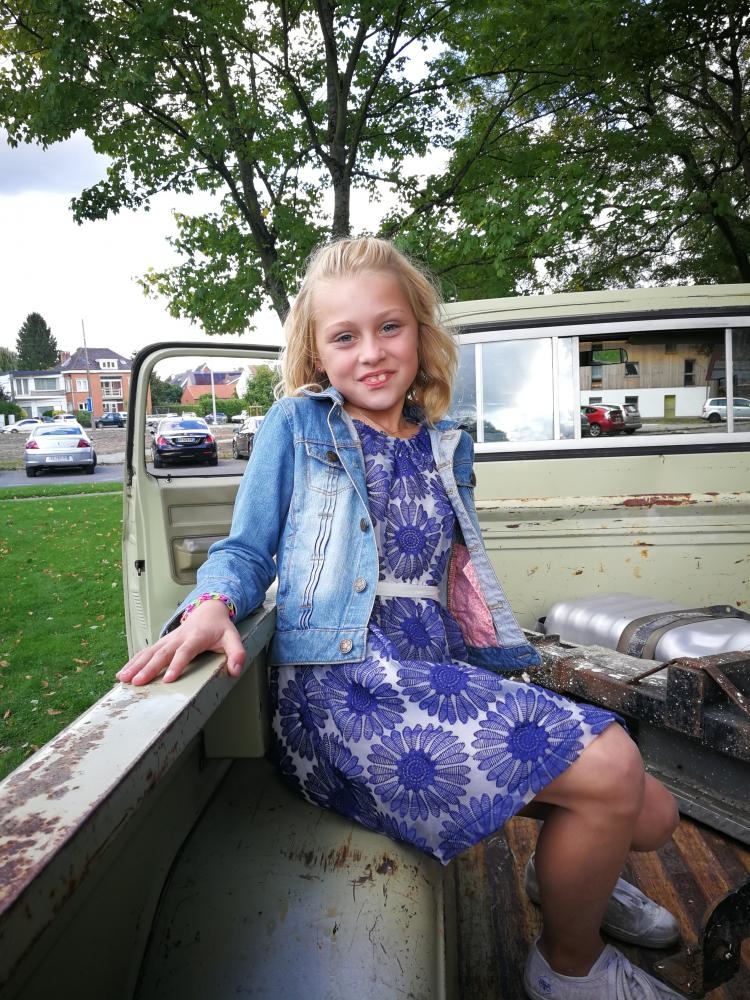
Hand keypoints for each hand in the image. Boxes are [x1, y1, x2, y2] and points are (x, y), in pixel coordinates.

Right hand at [115, 600, 245, 685]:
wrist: (208, 610)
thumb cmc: (220, 627)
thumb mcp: (233, 638)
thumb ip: (236, 653)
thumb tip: (236, 670)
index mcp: (195, 637)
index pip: (184, 652)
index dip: (177, 665)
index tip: (168, 679)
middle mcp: (178, 638)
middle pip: (162, 653)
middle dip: (149, 668)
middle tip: (138, 682)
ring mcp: (168, 639)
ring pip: (149, 652)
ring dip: (135, 665)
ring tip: (124, 678)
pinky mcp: (162, 642)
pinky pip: (145, 652)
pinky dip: (133, 662)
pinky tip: (123, 673)